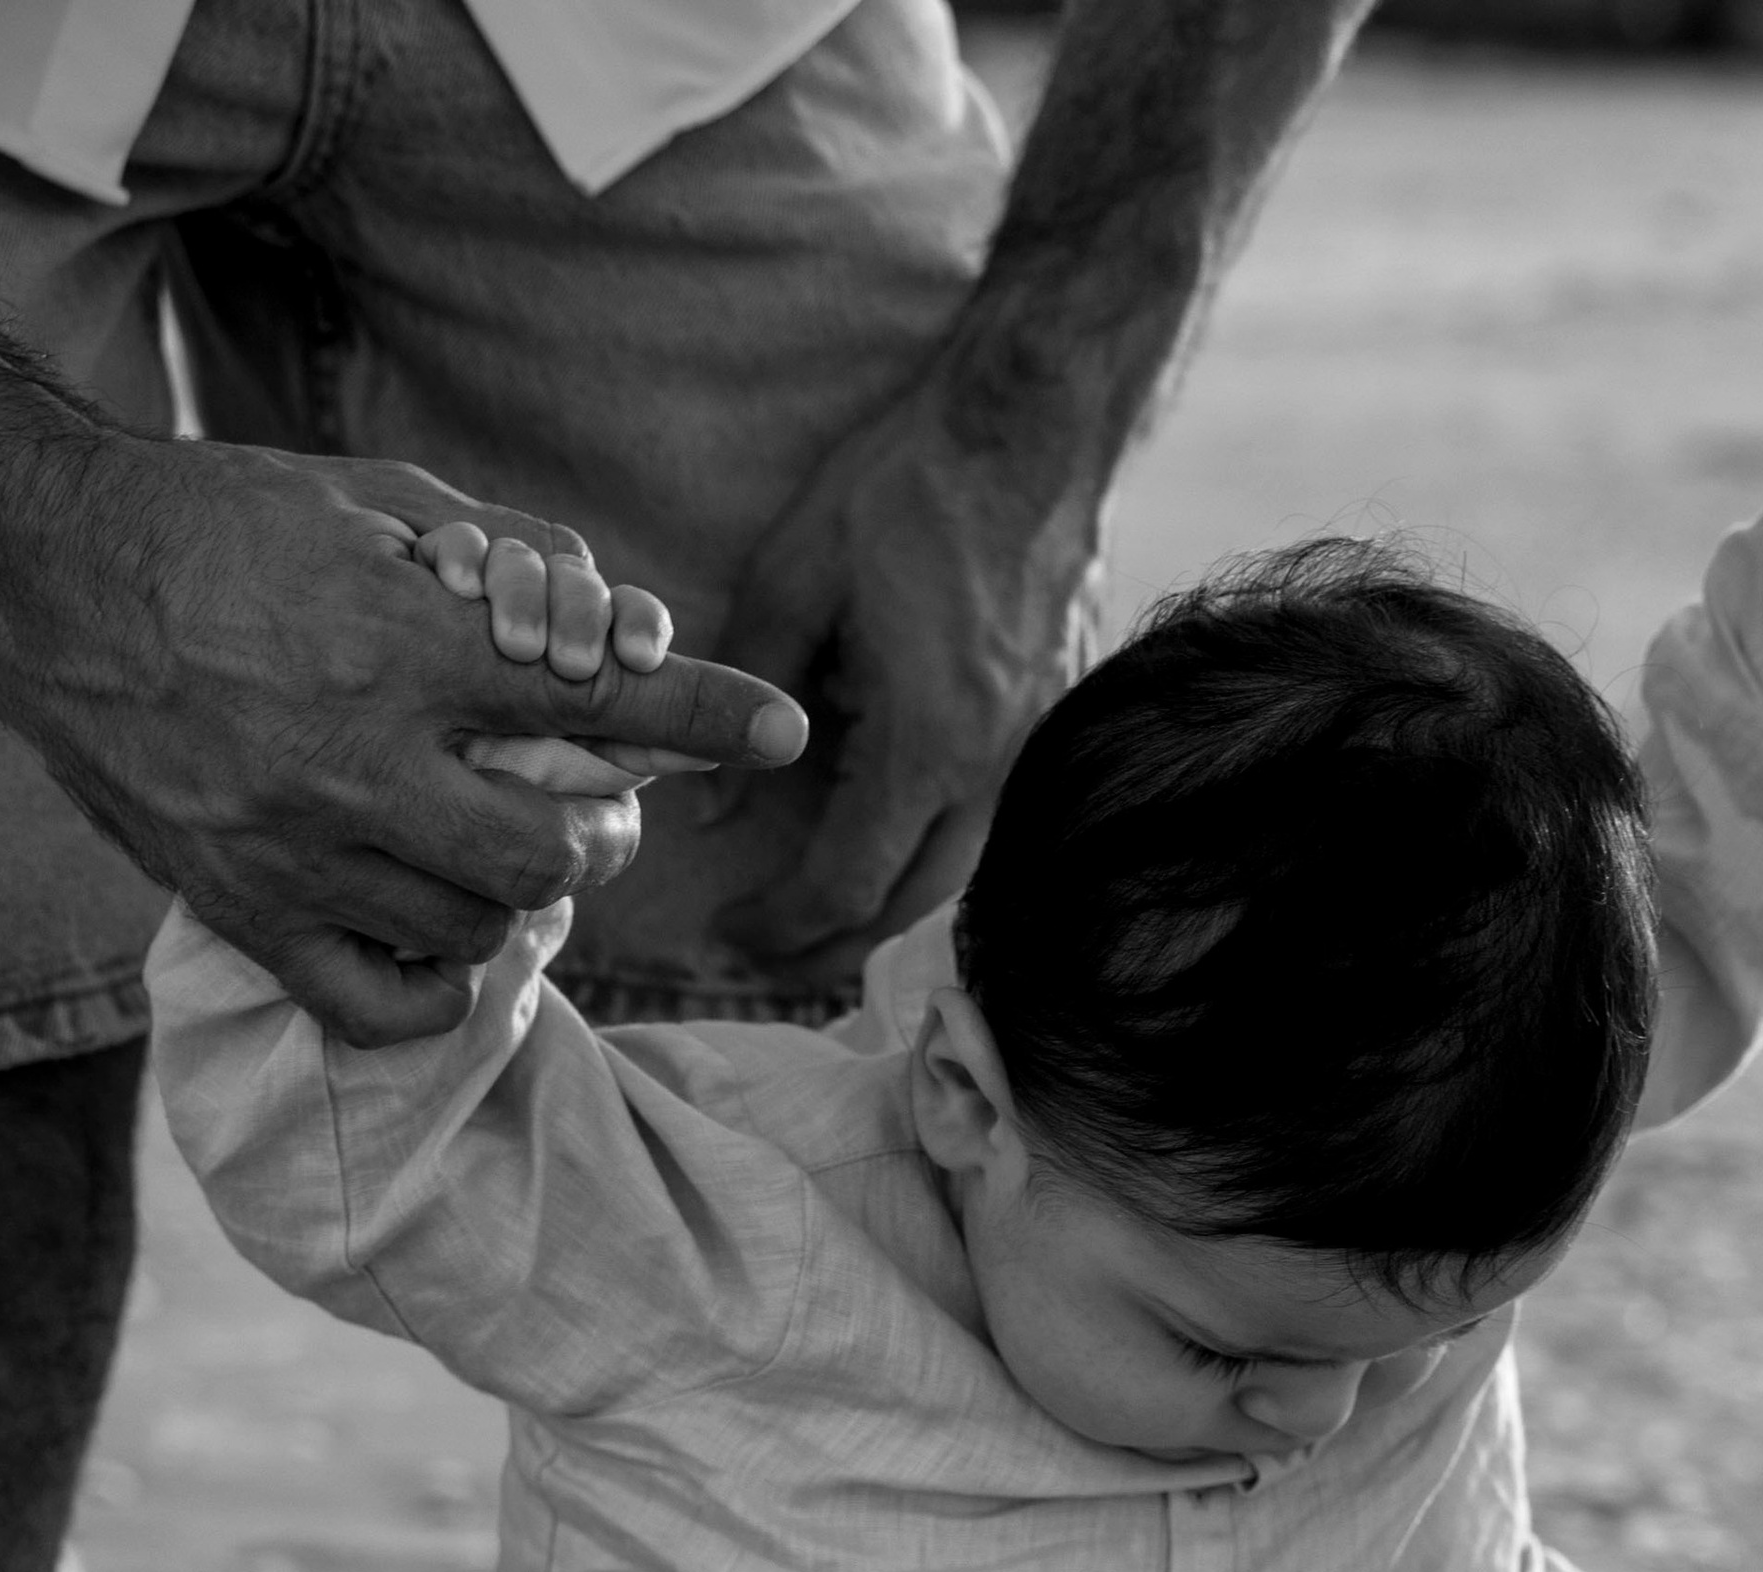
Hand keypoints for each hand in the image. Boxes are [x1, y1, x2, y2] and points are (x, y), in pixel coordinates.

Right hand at [4, 441, 805, 1041]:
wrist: (42, 578)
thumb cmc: (216, 524)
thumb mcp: (368, 497)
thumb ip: (494, 556)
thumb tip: (610, 620)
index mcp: (397, 642)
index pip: (593, 690)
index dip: (702, 710)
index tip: (779, 728)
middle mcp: (356, 760)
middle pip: (549, 854)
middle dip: (597, 833)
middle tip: (592, 808)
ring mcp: (298, 852)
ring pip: (478, 932)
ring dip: (516, 902)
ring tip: (496, 855)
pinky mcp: (246, 913)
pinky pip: (383, 1007)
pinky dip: (436, 989)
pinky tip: (436, 941)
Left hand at [705, 373, 1103, 986]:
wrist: (1032, 425)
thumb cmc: (910, 487)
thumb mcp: (795, 576)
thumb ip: (748, 693)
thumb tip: (713, 804)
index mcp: (924, 745)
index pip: (846, 885)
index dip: (781, 925)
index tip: (727, 930)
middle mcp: (990, 770)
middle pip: (907, 911)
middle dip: (826, 948)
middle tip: (759, 955)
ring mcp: (1030, 753)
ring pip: (955, 881)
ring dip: (881, 914)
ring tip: (814, 922)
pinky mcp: (1049, 726)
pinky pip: (986, 830)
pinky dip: (925, 861)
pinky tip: (882, 852)